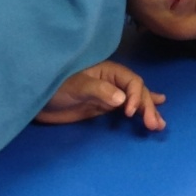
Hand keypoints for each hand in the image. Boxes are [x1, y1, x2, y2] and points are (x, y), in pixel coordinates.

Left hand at [36, 60, 166, 129]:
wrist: (36, 100)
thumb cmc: (54, 86)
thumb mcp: (75, 85)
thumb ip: (98, 90)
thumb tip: (121, 99)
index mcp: (108, 71)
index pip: (131, 81)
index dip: (136, 96)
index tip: (130, 112)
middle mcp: (112, 81)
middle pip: (137, 92)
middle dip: (147, 107)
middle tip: (154, 125)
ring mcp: (109, 95)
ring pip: (136, 100)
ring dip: (149, 110)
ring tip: (160, 124)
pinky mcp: (103, 107)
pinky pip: (126, 107)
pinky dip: (140, 109)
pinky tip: (155, 110)